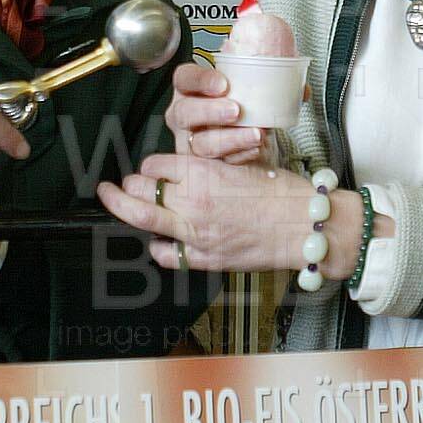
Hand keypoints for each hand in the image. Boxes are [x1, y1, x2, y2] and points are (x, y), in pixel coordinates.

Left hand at [97, 154, 371, 275]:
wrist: (306, 227)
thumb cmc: (283, 193)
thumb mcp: (242, 165)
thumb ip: (207, 169)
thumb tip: (180, 171)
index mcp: (203, 172)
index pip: (155, 164)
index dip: (151, 166)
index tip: (150, 169)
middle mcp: (193, 201)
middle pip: (139, 190)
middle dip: (126, 187)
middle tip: (116, 186)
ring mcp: (195, 233)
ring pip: (142, 218)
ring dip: (126, 208)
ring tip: (116, 202)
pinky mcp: (204, 259)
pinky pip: (166, 253)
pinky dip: (158, 245)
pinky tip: (160, 239)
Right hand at [165, 63, 268, 162]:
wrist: (255, 139)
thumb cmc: (246, 107)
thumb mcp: (254, 87)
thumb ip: (273, 80)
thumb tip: (300, 85)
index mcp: (192, 88)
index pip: (184, 78)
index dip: (200, 80)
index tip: (223, 83)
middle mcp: (186, 114)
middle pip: (183, 112)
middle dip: (209, 111)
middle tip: (235, 110)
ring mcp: (192, 141)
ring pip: (200, 143)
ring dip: (229, 138)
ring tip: (255, 134)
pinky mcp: (204, 164)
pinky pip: (218, 163)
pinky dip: (239, 155)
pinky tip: (255, 148)